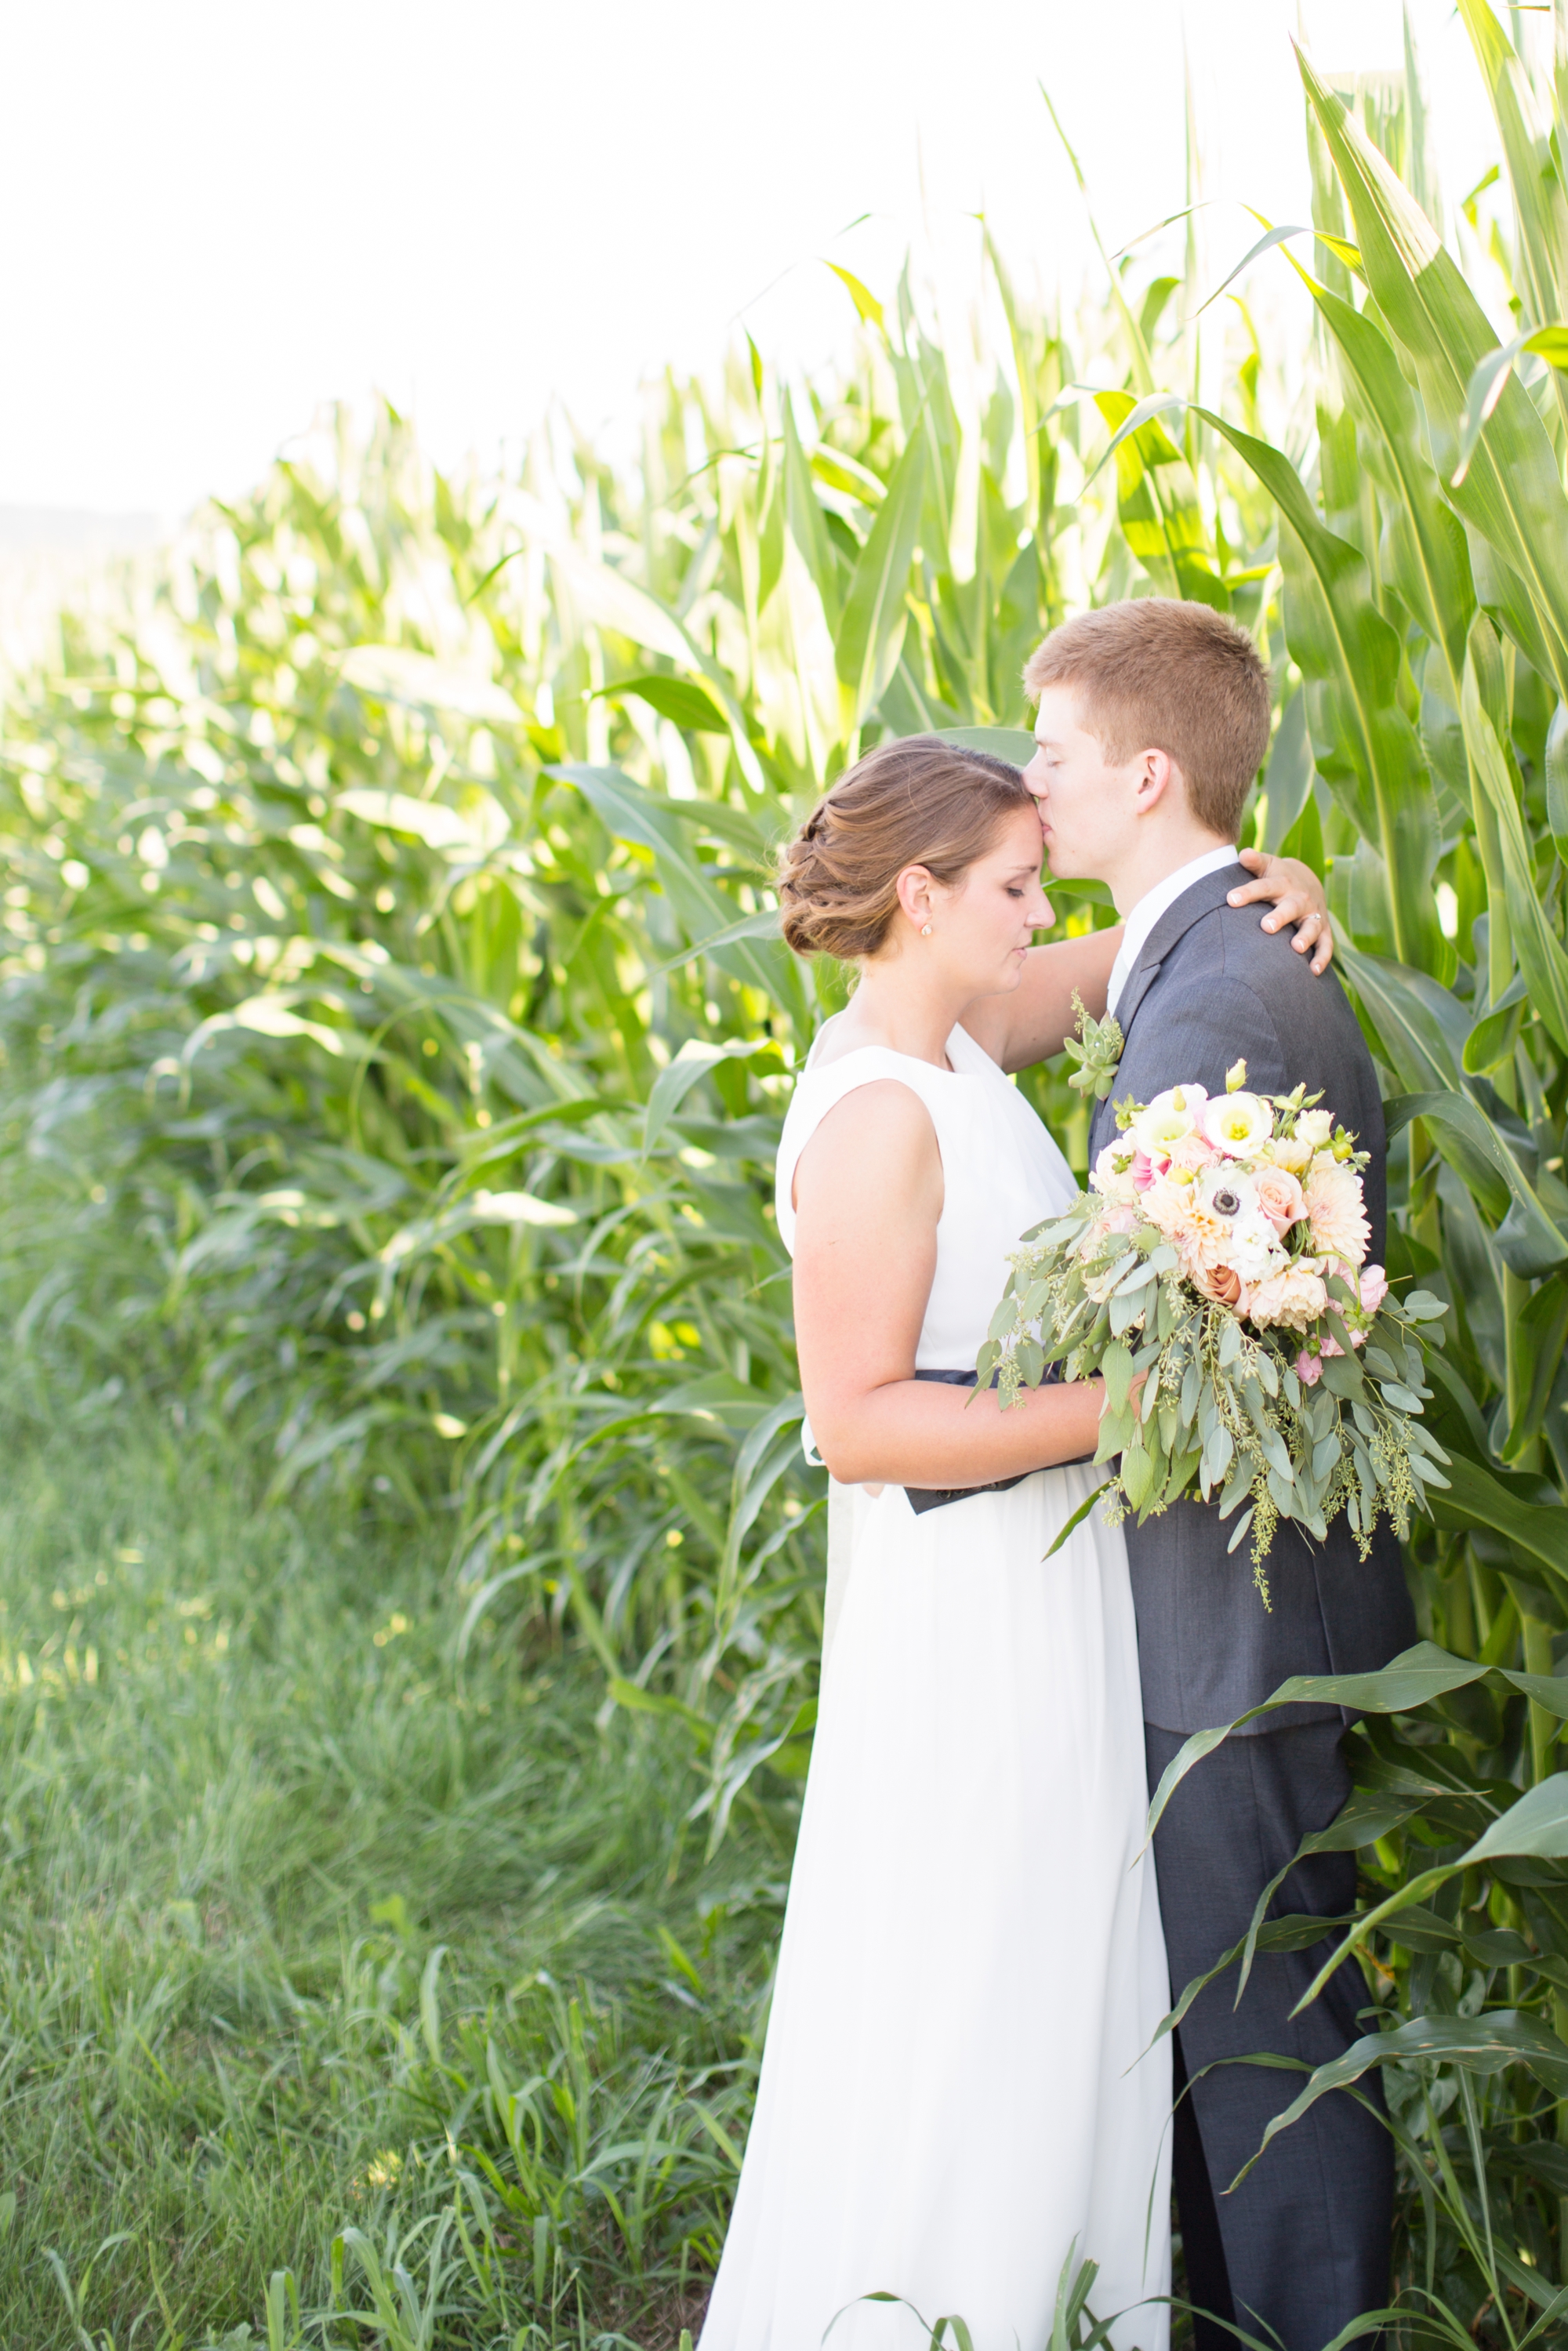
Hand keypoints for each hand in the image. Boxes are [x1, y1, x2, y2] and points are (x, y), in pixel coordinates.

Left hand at [1227, 848, 1333, 974]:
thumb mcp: (1268, 866)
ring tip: (1296, 948)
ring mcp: (1313, 915)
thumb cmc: (1277, 877)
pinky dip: (1321, 958)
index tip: (1231, 899)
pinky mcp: (1323, 930)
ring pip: (1311, 927)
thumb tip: (1242, 854)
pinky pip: (1325, 945)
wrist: (1308, 883)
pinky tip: (1313, 971)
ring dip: (1305, 937)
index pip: (1263, 886)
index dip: (1248, 892)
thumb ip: (1255, 862)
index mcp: (1282, 883)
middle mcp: (1299, 899)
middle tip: (1266, 927)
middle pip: (1290, 907)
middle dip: (1280, 917)